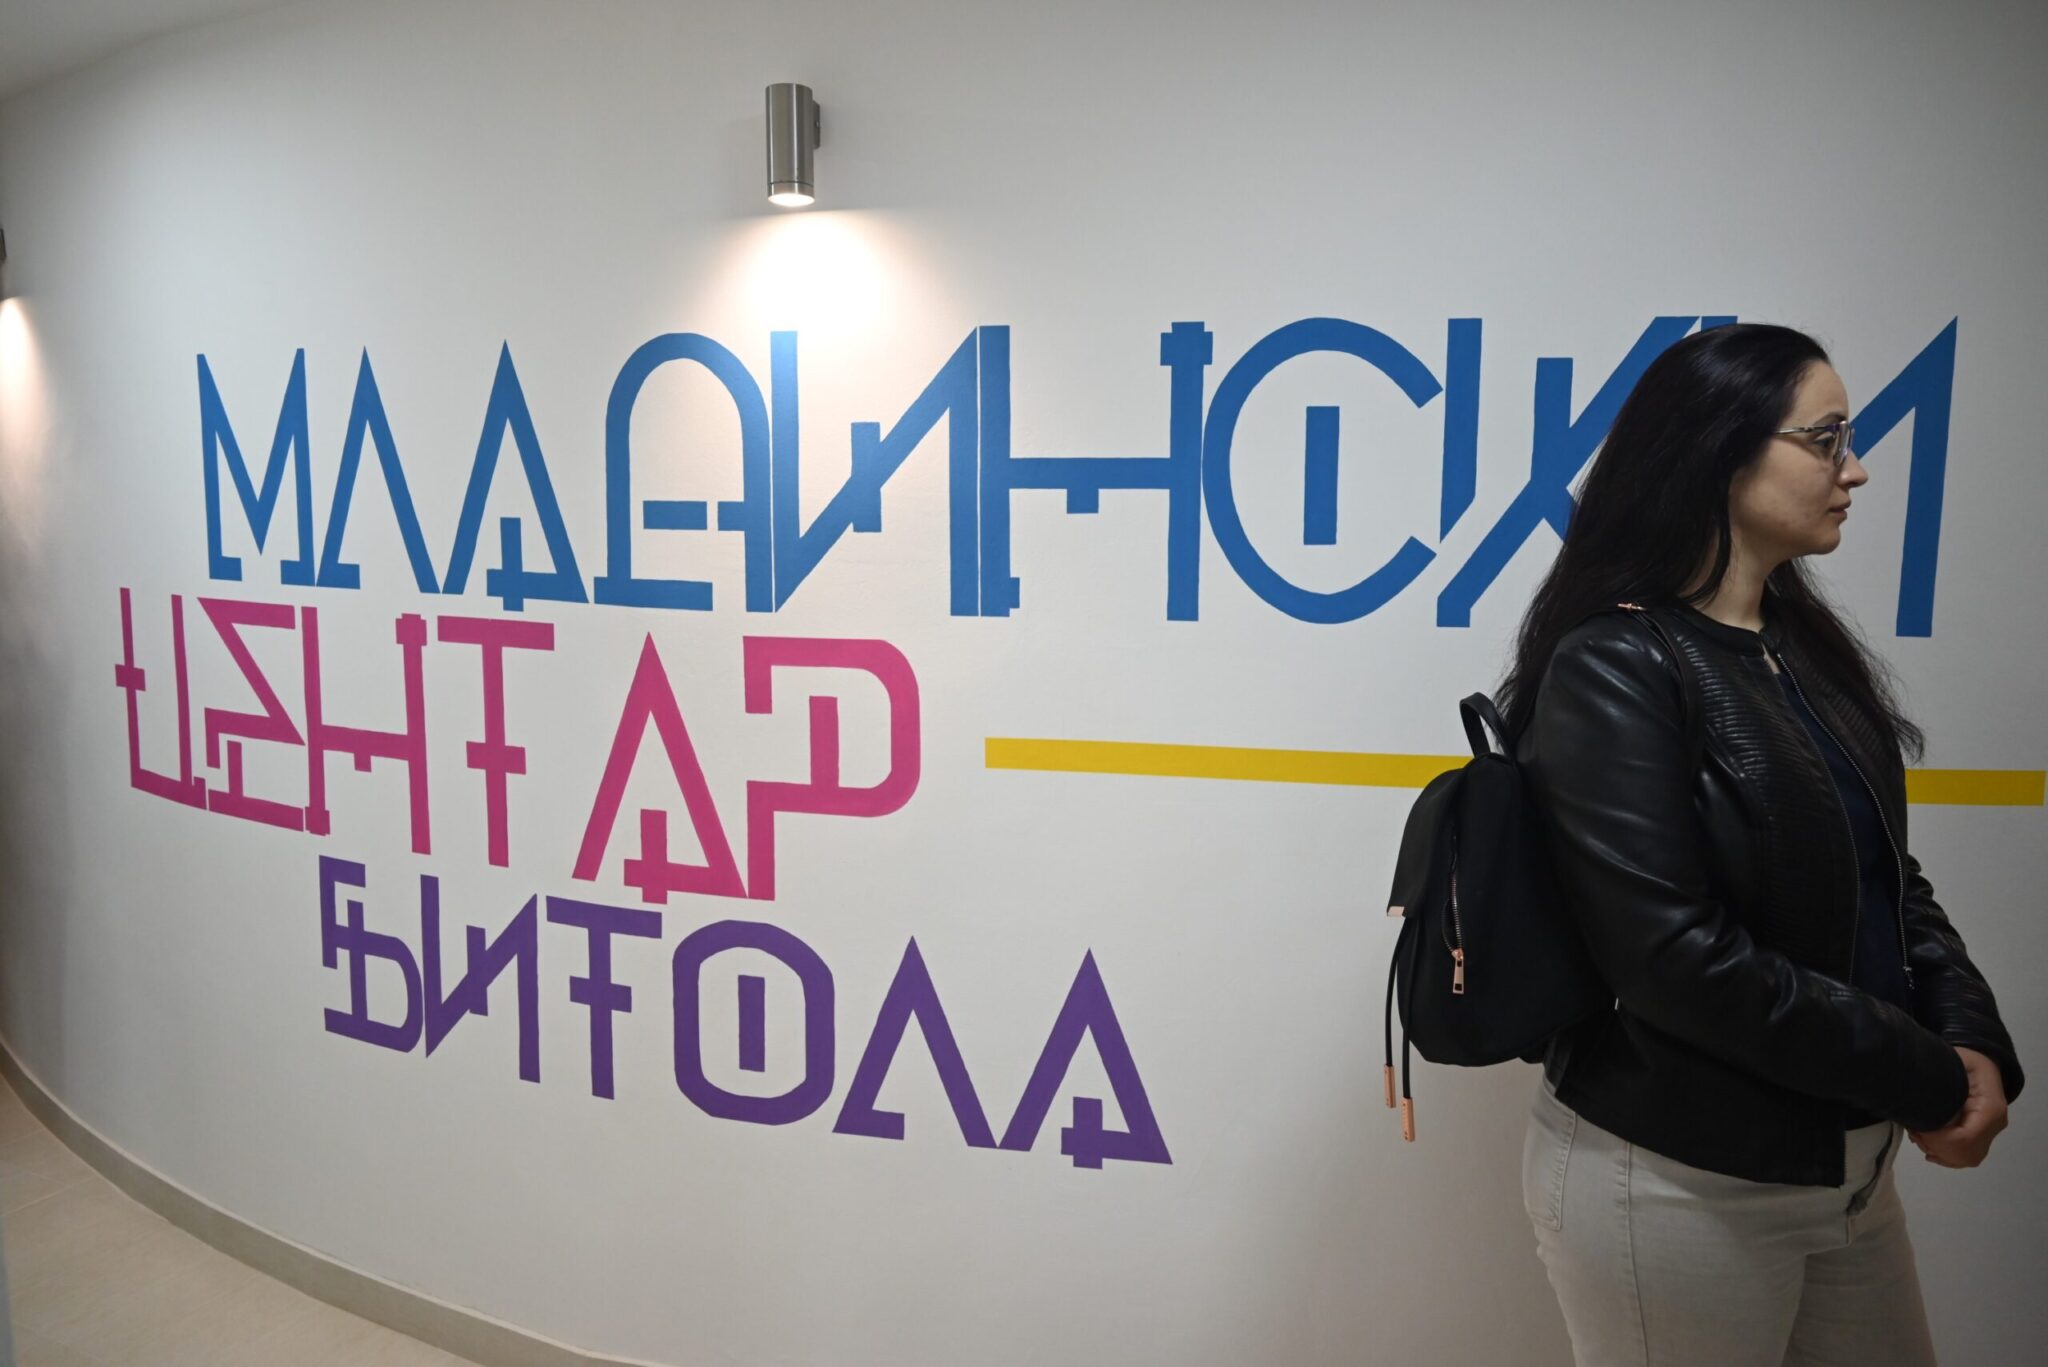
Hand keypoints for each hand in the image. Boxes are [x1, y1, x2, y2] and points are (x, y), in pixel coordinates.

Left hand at [1908, 1046, 2008, 1168]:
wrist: (1983, 1061)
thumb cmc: (1966, 1059)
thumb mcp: (1953, 1061)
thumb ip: (1940, 1082)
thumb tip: (1916, 1097)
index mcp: (1990, 1108)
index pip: (1964, 1138)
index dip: (1938, 1139)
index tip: (1916, 1128)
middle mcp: (1995, 1125)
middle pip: (1965, 1153)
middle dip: (1935, 1146)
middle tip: (1913, 1131)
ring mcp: (1991, 1132)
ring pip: (1966, 1158)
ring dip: (1938, 1152)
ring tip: (1918, 1135)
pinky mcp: (1982, 1136)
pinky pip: (1966, 1156)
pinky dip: (1946, 1155)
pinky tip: (1928, 1147)